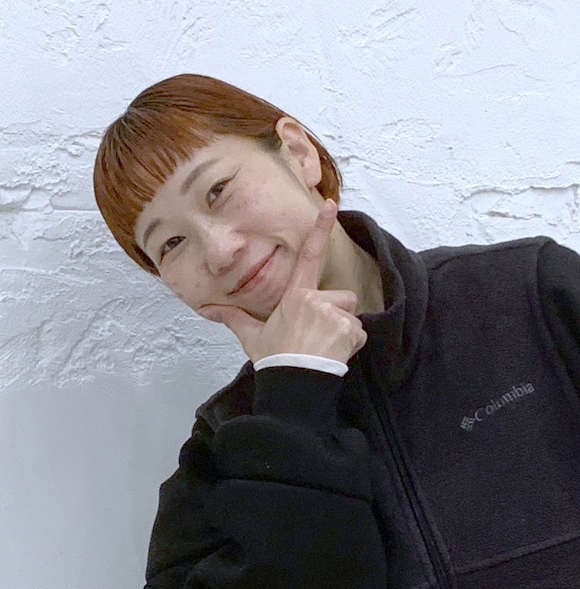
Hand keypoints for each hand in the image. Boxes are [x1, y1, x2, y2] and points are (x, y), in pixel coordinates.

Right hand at [198, 199, 366, 363]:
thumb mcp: (252, 336)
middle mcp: (316, 299)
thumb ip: (235, 318)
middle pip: (341, 298)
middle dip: (336, 314)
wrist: (293, 382)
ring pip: (351, 316)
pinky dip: (351, 344)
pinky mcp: (349, 330)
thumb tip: (210, 308)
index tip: (330, 206)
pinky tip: (334, 354)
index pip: (309, 256)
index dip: (320, 229)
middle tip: (318, 335)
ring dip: (344, 330)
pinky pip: (359, 333)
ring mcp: (334, 314)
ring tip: (324, 347)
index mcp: (295, 296)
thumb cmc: (275, 359)